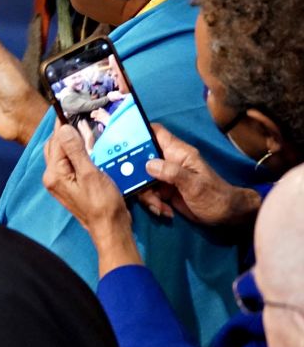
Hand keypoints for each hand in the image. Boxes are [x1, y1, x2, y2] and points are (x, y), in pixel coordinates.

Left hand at [42, 121, 141, 273]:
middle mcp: (53, 177)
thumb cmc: (102, 204)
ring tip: (85, 128)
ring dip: (72, 141)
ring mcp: (61, 182)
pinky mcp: (71, 185)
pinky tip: (89, 147)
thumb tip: (63, 129)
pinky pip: (71, 163)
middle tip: (80, 116)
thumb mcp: (90, 174)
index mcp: (54, 173)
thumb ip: (75, 151)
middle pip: (56, 146)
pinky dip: (78, 153)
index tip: (70, 108)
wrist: (111, 228)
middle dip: (66, 131)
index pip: (56, 141)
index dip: (63, 124)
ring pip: (63, 154)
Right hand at [140, 123, 262, 228]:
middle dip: (135, 175)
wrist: (226, 216)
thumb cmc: (214, 196)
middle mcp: (168, 161)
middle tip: (138, 189)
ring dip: (146, 195)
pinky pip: (148, 192)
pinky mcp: (164, 190)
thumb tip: (147, 164)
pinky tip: (165, 211)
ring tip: (160, 207)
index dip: (138, 131)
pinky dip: (153, 203)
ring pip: (142, 179)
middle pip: (141, 159)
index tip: (120, 140)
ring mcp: (165, 176)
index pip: (156, 133)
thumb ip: (171, 172)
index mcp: (177, 153)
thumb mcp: (194, 185)